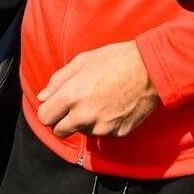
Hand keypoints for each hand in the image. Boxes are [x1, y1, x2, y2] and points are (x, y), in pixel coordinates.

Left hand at [37, 41, 158, 137]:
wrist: (151, 69)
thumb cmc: (117, 59)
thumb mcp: (84, 60)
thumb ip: (58, 79)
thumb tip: (43, 96)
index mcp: (72, 94)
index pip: (44, 116)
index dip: (49, 109)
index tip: (56, 104)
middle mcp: (84, 115)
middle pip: (59, 130)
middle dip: (63, 119)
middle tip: (76, 104)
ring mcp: (102, 127)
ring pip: (82, 132)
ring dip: (84, 121)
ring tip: (99, 101)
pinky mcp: (117, 133)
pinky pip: (102, 133)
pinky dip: (103, 124)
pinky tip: (112, 106)